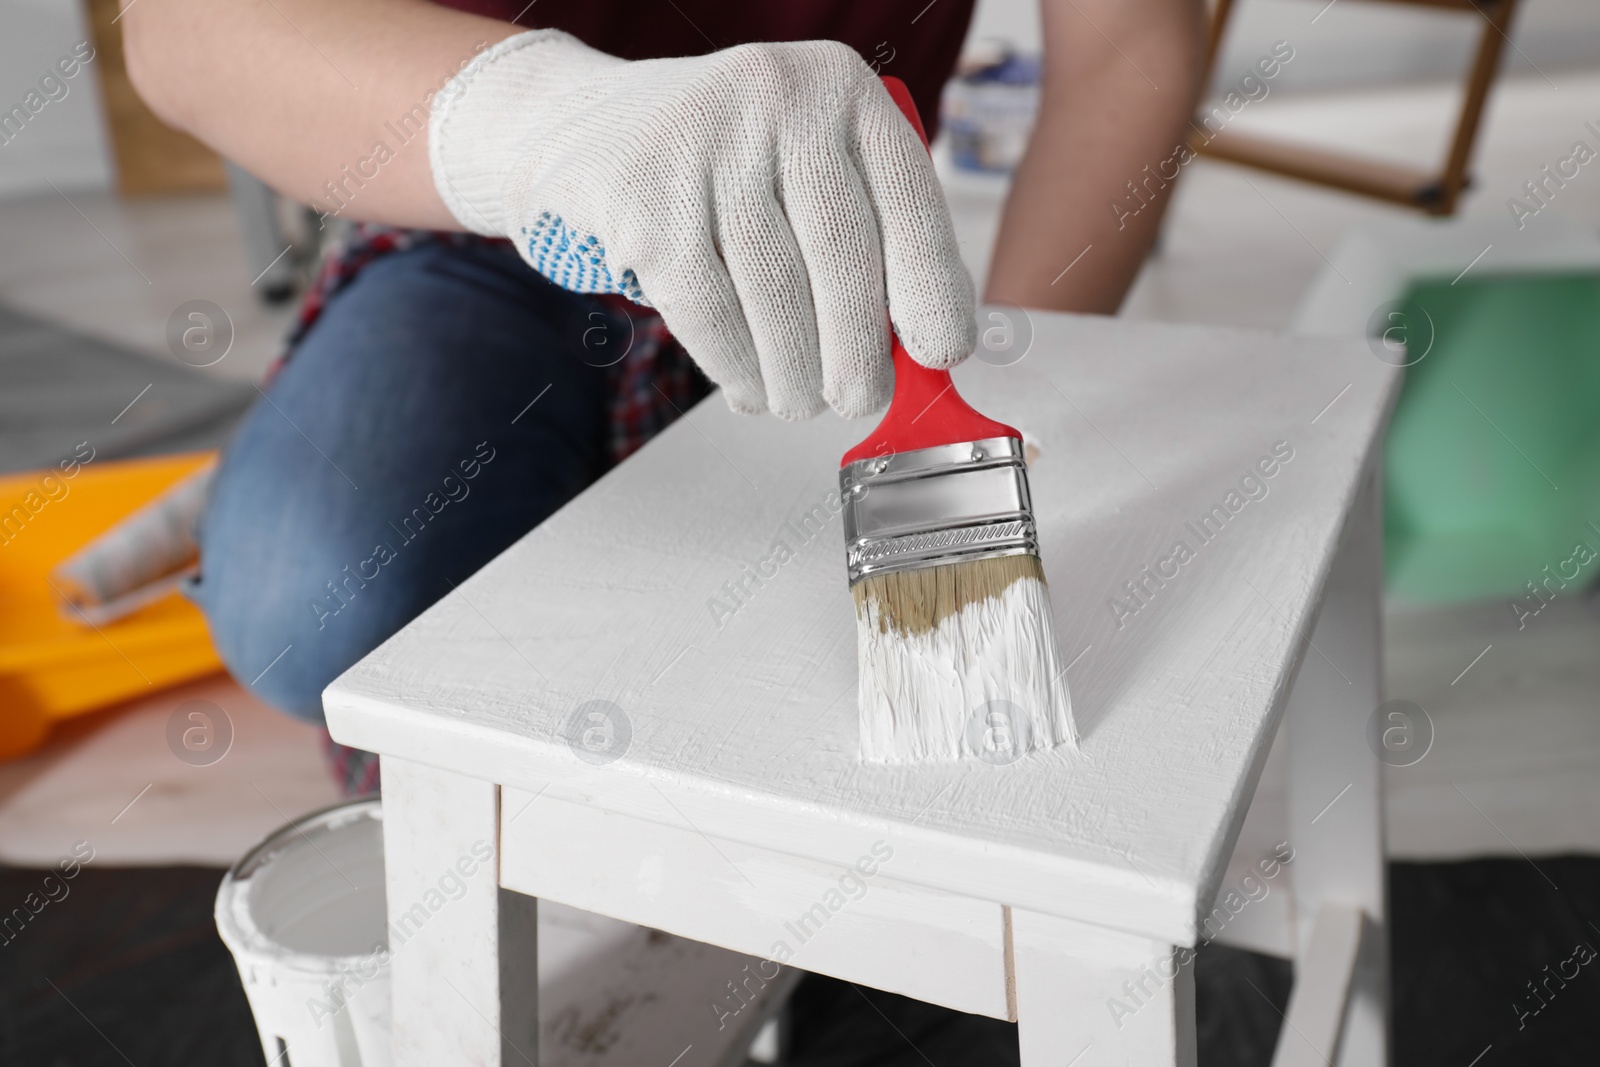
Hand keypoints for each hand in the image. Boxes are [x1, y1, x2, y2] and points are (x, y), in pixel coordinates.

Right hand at [430, 31, 975, 417]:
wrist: (583, 126)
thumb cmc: (720, 164)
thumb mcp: (804, 167)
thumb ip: (866, 236)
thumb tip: (923, 346)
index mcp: (841, 88)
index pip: (910, 197)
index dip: (931, 287)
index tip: (943, 352)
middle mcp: (777, 98)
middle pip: (842, 255)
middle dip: (858, 353)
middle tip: (862, 401)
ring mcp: (704, 141)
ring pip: (774, 292)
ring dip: (795, 373)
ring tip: (800, 403)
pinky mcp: (642, 197)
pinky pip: (708, 309)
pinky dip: (737, 367)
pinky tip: (750, 389)